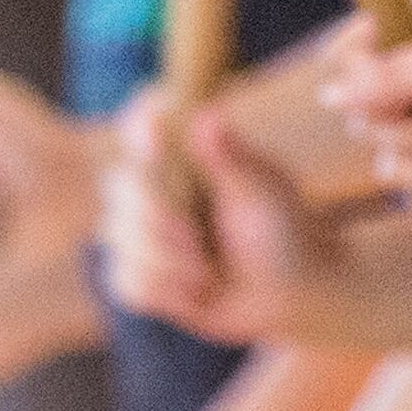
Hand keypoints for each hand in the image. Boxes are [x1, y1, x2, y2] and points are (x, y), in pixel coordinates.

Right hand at [106, 91, 315, 345]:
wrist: (290, 292)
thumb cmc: (284, 232)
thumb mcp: (263, 194)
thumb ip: (231, 159)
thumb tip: (208, 117)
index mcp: (187, 161)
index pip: (145, 132)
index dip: (140, 133)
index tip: (153, 133)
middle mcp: (159, 192)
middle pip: (121, 190)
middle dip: (156, 221)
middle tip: (193, 240)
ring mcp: (147, 234)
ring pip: (122, 242)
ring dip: (167, 265)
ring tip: (208, 275)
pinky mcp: (144, 276)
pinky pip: (127, 282)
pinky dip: (165, 292)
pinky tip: (197, 294)